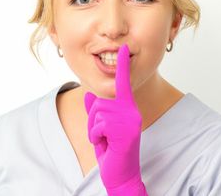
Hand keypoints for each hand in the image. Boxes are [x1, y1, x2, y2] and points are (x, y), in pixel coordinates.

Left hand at [84, 44, 147, 195]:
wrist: (121, 173)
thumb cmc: (112, 150)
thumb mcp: (101, 128)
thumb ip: (96, 112)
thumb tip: (88, 96)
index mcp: (128, 108)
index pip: (123, 83)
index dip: (122, 65)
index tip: (124, 47)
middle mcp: (131, 111)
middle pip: (99, 101)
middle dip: (93, 119)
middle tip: (104, 135)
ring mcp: (130, 121)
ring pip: (97, 112)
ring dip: (95, 129)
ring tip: (106, 140)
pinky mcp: (125, 132)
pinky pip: (98, 125)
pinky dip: (96, 137)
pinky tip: (107, 145)